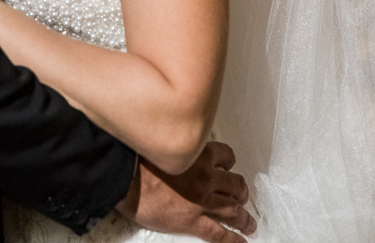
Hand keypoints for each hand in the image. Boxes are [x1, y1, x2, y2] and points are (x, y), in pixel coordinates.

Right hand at [117, 141, 255, 242]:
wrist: (125, 177)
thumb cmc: (136, 158)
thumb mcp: (161, 142)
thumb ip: (174, 146)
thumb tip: (169, 145)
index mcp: (198, 154)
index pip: (225, 155)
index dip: (229, 163)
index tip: (229, 166)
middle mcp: (205, 176)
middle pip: (234, 184)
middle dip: (240, 192)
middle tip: (242, 197)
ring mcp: (202, 200)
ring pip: (232, 209)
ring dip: (243, 217)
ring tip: (249, 223)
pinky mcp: (193, 221)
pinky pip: (219, 233)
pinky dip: (233, 239)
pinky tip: (240, 242)